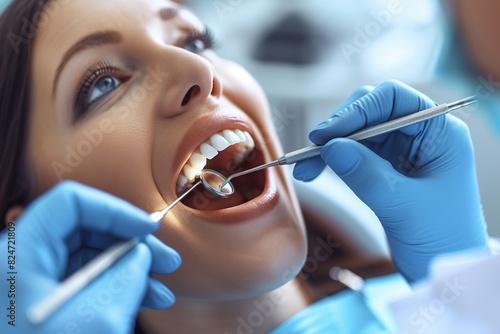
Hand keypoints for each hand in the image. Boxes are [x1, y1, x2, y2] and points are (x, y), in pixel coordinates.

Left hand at [0, 181, 180, 332]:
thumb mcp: (96, 318)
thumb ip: (126, 276)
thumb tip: (142, 254)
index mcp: (20, 255)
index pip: (71, 203)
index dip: (115, 210)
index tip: (148, 230)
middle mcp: (22, 264)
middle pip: (85, 230)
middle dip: (131, 245)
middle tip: (167, 261)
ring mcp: (32, 286)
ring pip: (88, 258)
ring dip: (129, 269)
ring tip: (161, 289)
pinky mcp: (44, 304)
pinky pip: (85, 283)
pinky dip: (115, 288)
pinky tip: (142, 300)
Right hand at [294, 80, 488, 281]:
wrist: (444, 268)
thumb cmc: (443, 239)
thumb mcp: (404, 207)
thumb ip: (367, 175)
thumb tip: (330, 147)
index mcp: (439, 133)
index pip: (393, 100)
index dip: (358, 109)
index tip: (327, 133)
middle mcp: (419, 135)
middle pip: (371, 111)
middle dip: (339, 128)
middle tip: (312, 150)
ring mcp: (401, 151)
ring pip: (356, 132)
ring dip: (329, 146)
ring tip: (305, 168)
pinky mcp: (384, 167)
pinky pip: (352, 153)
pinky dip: (331, 160)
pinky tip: (314, 171)